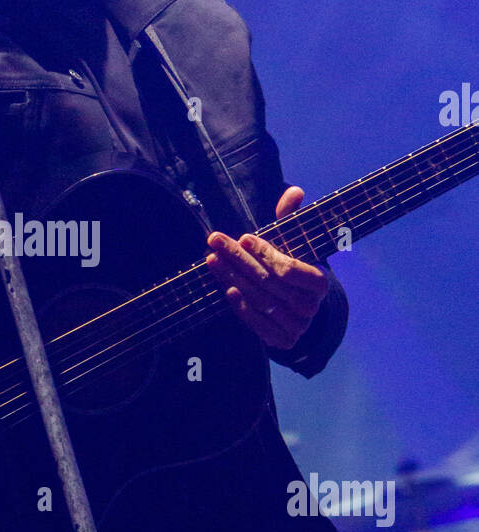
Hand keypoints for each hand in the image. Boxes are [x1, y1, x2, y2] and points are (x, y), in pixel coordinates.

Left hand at [205, 186, 326, 349]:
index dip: (265, 252)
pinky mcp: (282, 341)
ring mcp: (297, 327)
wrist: (297, 310)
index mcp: (319, 282)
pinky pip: (256, 322)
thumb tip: (295, 191)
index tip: (243, 237)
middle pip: (268, 281)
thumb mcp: (291, 244)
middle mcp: (310, 307)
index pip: (288, 267)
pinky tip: (226, 287)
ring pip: (259, 300)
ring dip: (232, 278)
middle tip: (215, 242)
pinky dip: (240, 306)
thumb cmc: (290, 269)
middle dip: (238, 259)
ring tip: (213, 260)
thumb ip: (290, 220)